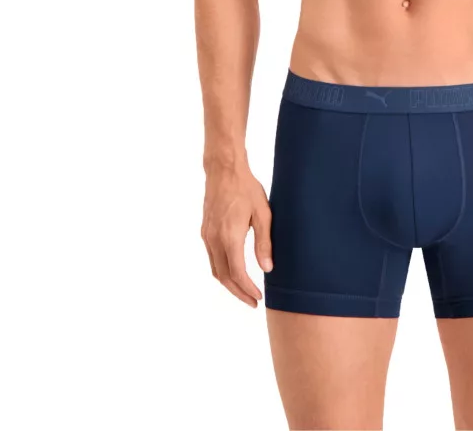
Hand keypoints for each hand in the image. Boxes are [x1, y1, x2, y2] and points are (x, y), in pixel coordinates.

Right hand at [200, 165, 272, 307]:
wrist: (224, 170)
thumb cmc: (246, 188)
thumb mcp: (262, 213)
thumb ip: (264, 242)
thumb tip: (267, 269)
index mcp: (230, 236)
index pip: (237, 273)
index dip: (247, 289)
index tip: (258, 298)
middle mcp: (214, 239)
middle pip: (223, 277)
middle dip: (238, 292)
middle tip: (253, 302)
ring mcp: (207, 236)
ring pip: (215, 270)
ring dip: (229, 284)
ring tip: (244, 292)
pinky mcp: (205, 231)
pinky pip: (212, 258)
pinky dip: (222, 271)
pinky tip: (233, 272)